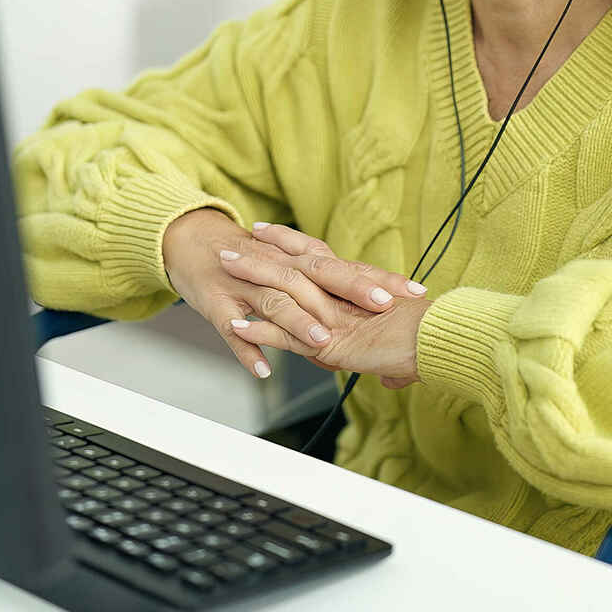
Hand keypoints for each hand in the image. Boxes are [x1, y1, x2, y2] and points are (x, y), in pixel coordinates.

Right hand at [161, 210, 424, 379]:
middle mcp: (281, 268)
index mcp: (304, 261)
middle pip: (321, 275)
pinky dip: (247, 348)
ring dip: (300, 322)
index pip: (349, 267)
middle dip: (354, 289)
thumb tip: (381, 308)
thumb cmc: (253, 259)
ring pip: (277, 302)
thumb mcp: (296, 268)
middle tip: (383, 305)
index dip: (382, 278)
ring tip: (324, 342)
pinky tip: (263, 369)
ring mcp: (249, 285)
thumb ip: (333, 288)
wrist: (196, 242)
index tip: (415, 290)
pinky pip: (232, 328)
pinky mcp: (219, 303)